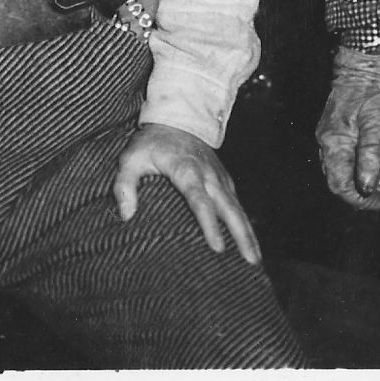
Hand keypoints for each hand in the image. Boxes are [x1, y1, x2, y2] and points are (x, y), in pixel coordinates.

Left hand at [112, 122, 260, 264]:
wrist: (177, 118)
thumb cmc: (151, 143)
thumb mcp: (131, 158)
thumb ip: (124, 185)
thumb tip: (126, 215)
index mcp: (186, 170)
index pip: (200, 200)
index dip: (209, 223)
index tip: (218, 247)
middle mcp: (208, 175)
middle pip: (229, 208)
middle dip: (241, 234)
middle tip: (251, 262)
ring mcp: (219, 177)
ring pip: (237, 208)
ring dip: (248, 233)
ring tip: (255, 261)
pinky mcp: (224, 180)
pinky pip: (236, 204)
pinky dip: (245, 223)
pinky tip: (249, 243)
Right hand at [317, 46, 379, 210]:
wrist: (367, 64)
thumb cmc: (374, 91)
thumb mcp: (379, 124)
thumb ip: (371, 156)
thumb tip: (366, 187)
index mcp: (333, 142)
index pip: (340, 184)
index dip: (362, 200)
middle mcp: (327, 142)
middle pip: (340, 181)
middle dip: (365, 195)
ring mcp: (330, 137)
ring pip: (343, 172)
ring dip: (367, 184)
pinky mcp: (338, 132)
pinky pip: (346, 160)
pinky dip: (364, 170)